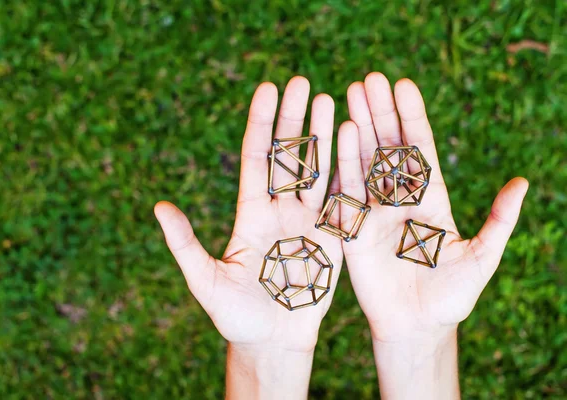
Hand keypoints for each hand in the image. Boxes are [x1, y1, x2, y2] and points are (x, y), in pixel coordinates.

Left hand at [154, 77, 342, 398]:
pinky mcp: (331, 238)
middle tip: (299, 81)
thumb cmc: (236, 317)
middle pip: (287, 155)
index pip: (256, 158)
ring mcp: (306, 222)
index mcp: (251, 214)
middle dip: (292, 119)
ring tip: (328, 98)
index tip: (267, 89)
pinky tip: (354, 143)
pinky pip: (341, 199)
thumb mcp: (207, 281)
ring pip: (317, 170)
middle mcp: (279, 210)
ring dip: (323, 135)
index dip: (261, 123)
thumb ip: (185, 244)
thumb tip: (159, 207)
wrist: (272, 342)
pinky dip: (348, 171)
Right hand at [338, 72, 527, 397]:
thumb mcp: (482, 257)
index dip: (412, 117)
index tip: (402, 85)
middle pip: (388, 146)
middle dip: (380, 112)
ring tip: (349, 93)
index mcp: (430, 200)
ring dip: (358, 126)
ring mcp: (374, 211)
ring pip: (364, 160)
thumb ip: (499, 221)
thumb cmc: (451, 296)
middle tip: (369, 78)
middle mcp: (399, 199)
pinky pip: (346, 190)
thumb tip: (523, 184)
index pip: (420, 149)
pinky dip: (342, 161)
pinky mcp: (353, 228)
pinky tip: (338, 132)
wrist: (414, 326)